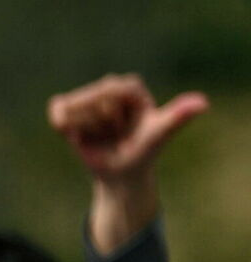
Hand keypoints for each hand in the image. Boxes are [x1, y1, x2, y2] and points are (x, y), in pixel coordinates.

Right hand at [48, 73, 206, 253]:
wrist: (121, 173)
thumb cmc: (142, 154)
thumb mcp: (157, 136)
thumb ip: (176, 118)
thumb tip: (202, 104)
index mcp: (132, 88)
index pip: (110, 89)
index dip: (111, 113)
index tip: (121, 127)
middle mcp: (110, 88)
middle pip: (90, 99)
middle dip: (98, 123)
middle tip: (113, 134)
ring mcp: (89, 98)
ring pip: (73, 108)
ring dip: (83, 129)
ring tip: (100, 136)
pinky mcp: (69, 108)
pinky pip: (58, 110)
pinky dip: (63, 126)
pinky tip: (77, 136)